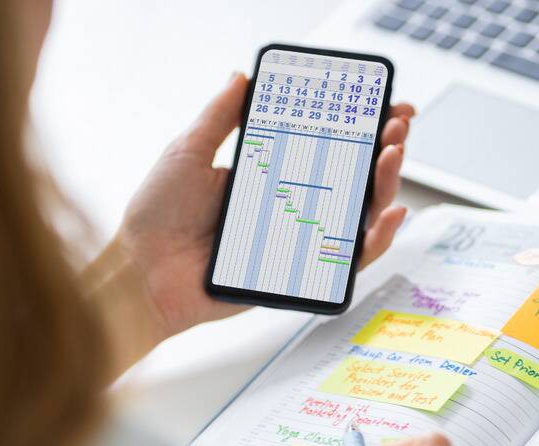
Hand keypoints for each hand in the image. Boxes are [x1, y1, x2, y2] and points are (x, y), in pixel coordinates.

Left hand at [116, 73, 413, 338]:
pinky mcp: (300, 275)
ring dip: (386, 184)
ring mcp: (298, 241)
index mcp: (268, 176)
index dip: (360, 129)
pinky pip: (349, 261)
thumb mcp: (188, 152)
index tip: (382, 107)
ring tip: (393, 156)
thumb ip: (219, 116)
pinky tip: (390, 214)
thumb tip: (240, 77)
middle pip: (353, 179)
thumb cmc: (156, 219)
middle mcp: (289, 208)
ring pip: (359, 216)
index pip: (326, 148)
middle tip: (397, 126)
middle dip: (384, 150)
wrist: (142, 274)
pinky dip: (377, 240)